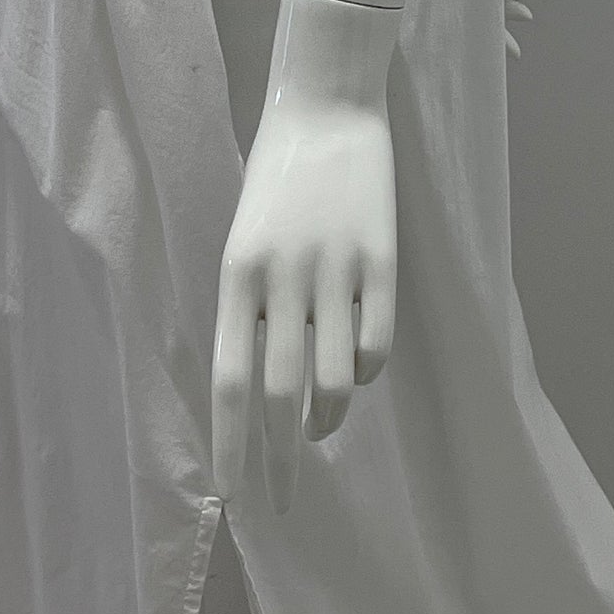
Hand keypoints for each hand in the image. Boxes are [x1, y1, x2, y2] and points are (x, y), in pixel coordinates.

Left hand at [211, 0, 398, 512]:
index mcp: (236, 275)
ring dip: (328, 419)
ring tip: (319, 432)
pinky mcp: (382, 259)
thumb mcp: (244, 244)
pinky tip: (356, 374)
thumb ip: (250, 313)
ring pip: (336, 379)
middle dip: (280, 461)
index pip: (230, 381)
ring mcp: (336, 268)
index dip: (232, 445)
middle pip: (282, 395)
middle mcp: (283, 278)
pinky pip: (377, 344)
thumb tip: (268, 395)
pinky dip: (366, 372)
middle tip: (281, 506)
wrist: (327, 106)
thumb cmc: (277, 182)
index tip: (234, 497)